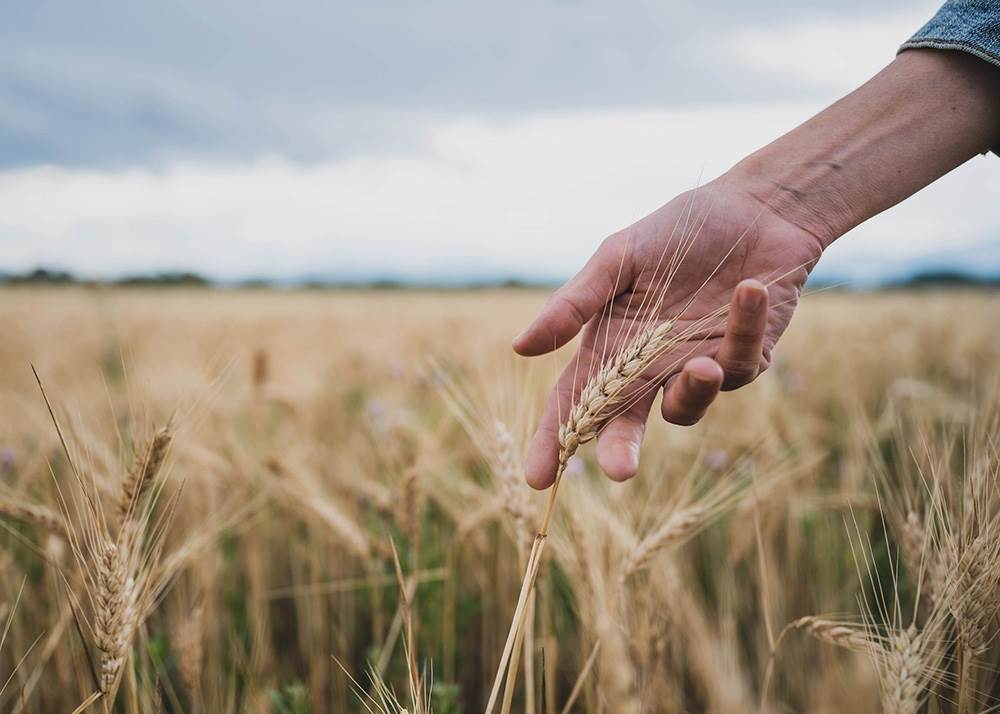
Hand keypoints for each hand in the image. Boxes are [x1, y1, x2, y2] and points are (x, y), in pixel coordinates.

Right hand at [513, 181, 823, 488]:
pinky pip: (741, 365)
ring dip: (693, 392)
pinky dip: (744, 329)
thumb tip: (519, 348)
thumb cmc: (680, 230)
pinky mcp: (746, 359)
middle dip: (620, 449)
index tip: (537, 477)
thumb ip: (575, 303)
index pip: (574, 401)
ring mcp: (696, 366)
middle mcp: (650, 365)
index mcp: (611, 344)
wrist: (756, 208)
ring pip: (687, 407)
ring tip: (702, 365)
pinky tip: (750, 290)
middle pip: (626, 422)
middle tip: (619, 470)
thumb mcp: (619, 258)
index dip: (553, 440)